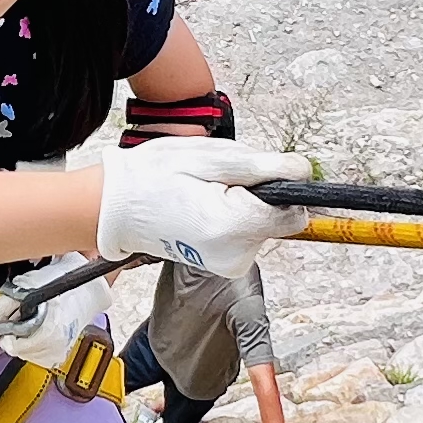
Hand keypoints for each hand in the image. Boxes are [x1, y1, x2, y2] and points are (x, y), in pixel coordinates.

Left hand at [0, 262, 116, 376]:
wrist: (88, 288)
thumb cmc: (63, 282)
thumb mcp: (28, 285)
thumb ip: (4, 305)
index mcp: (50, 331)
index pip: (14, 347)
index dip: (6, 333)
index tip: (9, 322)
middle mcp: (56, 347)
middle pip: (19, 351)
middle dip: (16, 335)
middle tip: (24, 317)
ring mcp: (59, 353)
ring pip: (26, 355)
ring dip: (25, 340)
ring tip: (35, 322)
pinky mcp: (60, 356)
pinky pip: (37, 357)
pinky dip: (35, 345)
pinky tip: (41, 331)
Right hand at [95, 139, 310, 280]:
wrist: (119, 208)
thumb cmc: (154, 177)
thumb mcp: (210, 157)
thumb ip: (263, 167)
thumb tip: (304, 172)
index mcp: (233, 228)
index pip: (294, 213)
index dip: (281, 187)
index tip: (254, 176)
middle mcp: (236, 256)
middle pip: (280, 218)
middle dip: (259, 194)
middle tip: (217, 182)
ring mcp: (231, 265)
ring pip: (265, 224)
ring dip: (245, 204)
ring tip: (205, 193)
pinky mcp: (227, 264)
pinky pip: (248, 233)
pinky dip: (235, 218)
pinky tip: (205, 208)